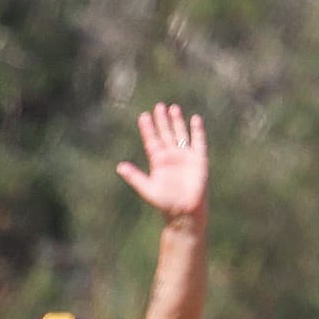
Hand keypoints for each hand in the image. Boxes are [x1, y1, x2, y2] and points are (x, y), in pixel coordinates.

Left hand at [115, 102, 207, 224]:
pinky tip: (195, 119)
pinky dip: (197, 131)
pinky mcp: (199, 160)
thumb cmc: (165, 203)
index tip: (143, 116)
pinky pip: (198, 141)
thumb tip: (119, 167)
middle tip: (158, 106)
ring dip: (177, 122)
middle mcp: (171, 156)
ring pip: (180, 135)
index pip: (152, 141)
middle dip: (162, 121)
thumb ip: (135, 177)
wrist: (184, 212)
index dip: (148, 129)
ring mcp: (185, 157)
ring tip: (173, 108)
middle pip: (165, 134)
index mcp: (158, 162)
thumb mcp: (148, 189)